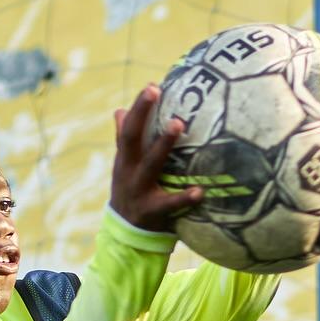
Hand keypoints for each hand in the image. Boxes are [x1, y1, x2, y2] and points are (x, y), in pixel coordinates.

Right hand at [108, 84, 203, 232]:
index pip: (128, 128)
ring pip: (150, 164)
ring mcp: (139, 191)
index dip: (138, 107)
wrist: (125, 234)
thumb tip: (119, 110)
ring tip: (178, 124)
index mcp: (124, 159)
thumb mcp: (124, 167)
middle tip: (155, 90)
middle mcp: (128, 171)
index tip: (152, 85)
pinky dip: (184, 198)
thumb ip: (124, 140)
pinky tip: (200, 191)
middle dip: (141, 113)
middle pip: (131, 138)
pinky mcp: (152, 212)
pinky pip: (169, 204)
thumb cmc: (132, 192)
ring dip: (162, 144)